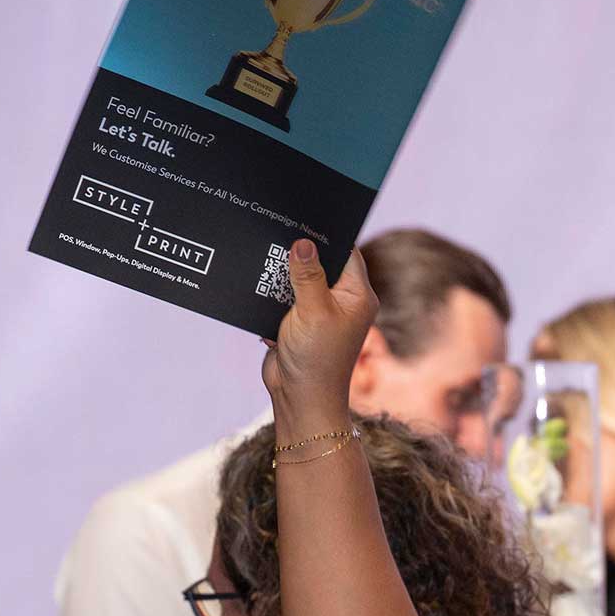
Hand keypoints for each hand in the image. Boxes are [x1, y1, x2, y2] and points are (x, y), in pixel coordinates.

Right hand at [258, 239, 377, 412]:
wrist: (299, 399)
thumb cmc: (316, 359)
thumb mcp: (313, 310)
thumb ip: (308, 275)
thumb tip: (304, 242)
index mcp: (357, 295)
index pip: (346, 252)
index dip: (327, 234)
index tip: (306, 216)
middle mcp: (342, 300)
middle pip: (320, 263)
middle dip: (299, 252)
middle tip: (279, 229)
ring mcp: (319, 311)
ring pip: (298, 279)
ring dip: (282, 273)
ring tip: (263, 252)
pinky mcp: (297, 322)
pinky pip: (283, 297)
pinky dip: (272, 293)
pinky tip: (257, 280)